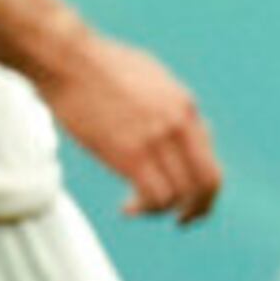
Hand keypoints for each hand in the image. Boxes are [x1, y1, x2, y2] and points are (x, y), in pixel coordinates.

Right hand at [41, 34, 222, 222]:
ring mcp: (156, 140)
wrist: (69, 60)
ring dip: (161, 210)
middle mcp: (178, 126)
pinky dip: (144, 209)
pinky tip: (126, 208)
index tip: (185, 201)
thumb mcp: (151, 77)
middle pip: (205, 184)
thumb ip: (171, 105)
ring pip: (179, 196)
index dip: (202, 191)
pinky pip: (154, 197)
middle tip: (181, 220)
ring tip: (138, 208)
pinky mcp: (130, 154)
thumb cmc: (100, 65)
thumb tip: (183, 126)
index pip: (210, 163)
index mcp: (186, 108)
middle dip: (197, 209)